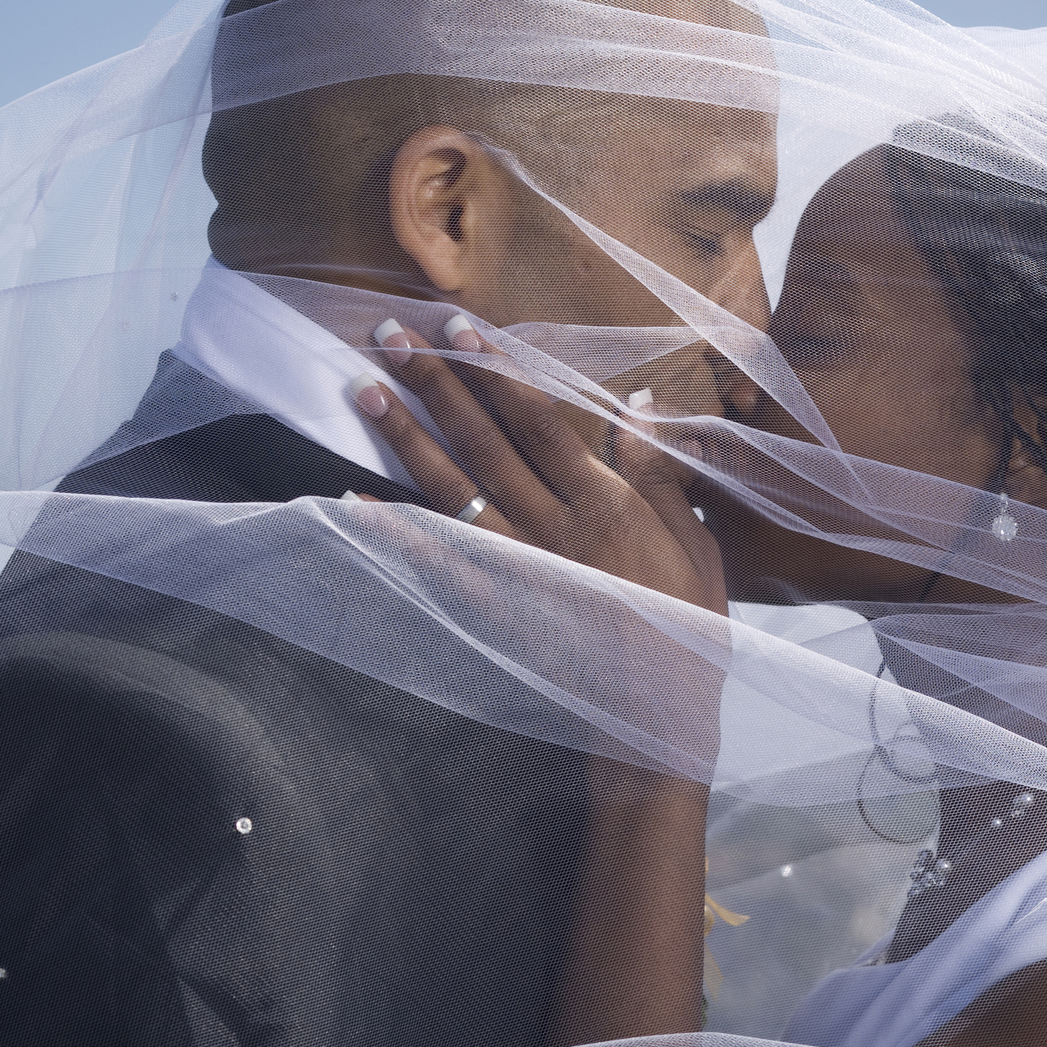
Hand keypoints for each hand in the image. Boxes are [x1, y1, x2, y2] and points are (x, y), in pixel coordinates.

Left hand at [354, 314, 726, 616]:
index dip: (496, 371)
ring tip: (364, 392)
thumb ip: (657, 472)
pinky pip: (433, 560)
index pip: (536, 421)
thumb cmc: (687, 627)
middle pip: (482, 442)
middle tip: (390, 337)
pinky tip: (353, 500)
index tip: (459, 329)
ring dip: (404, 438)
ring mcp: (518, 568)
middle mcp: (553, 527)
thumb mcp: (693, 542)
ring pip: (450, 489)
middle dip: (435, 384)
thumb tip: (637, 402)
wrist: (659, 717)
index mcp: (604, 503)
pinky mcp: (495, 607)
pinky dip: (392, 530)